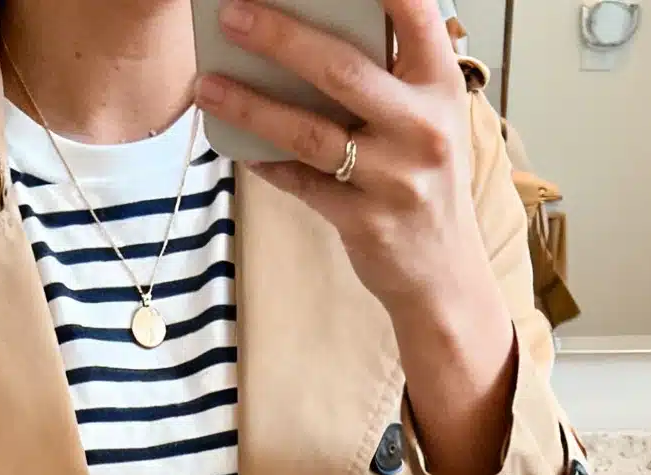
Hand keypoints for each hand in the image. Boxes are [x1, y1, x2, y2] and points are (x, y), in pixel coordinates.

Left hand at [196, 0, 515, 474]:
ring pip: (308, 132)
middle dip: (279, 36)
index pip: (413, 13)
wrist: (443, 273)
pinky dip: (263, 160)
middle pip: (340, 70)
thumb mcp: (428, 117)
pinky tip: (231, 140)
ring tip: (207, 83)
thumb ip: (388, 74)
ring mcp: (393, 179)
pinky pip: (299, 182)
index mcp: (441, 87)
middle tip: (232, 14)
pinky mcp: (363, 222)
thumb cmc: (425, 179)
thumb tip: (309, 28)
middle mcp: (422, 128)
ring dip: (250, 105)